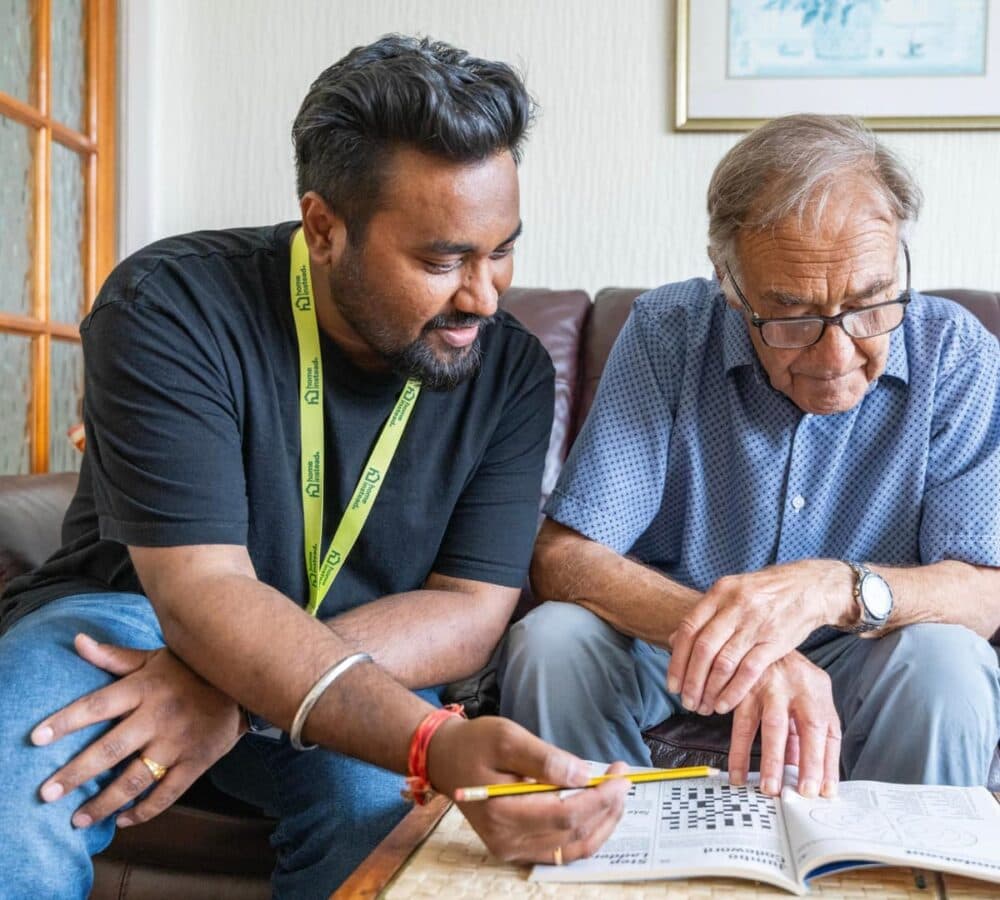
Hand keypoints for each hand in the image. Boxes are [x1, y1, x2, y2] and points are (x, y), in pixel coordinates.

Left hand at [31, 634, 245, 828]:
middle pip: (111, 750)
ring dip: (104, 802)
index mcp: (145, 688)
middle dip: (76, 773)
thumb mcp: (154, 658)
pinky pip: (168, 793)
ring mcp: (179, 742)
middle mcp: (159, 716)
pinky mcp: (197, 761)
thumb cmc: (190, 670)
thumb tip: (77, 640)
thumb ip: (114, 657)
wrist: (244, 680)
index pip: (98, 705)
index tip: (36, 738)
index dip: (67, 721)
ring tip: (78, 819)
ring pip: (136, 778)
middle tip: (47, 793)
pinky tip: (123, 819)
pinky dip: (144, 810)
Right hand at [427, 716, 628, 863]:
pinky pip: (561, 850)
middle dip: (606, 806)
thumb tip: (582, 774)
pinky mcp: (517, 849)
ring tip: (617, 794)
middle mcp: (507, 840)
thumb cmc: (475, 743)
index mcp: (501, 812)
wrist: (446, 759)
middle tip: (623, 778)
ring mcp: (512, 849)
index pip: (564, 814)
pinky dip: (586, 833)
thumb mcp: (507, 737)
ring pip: (572, 848)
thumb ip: (544, 758)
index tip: (619, 775)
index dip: (598, 798)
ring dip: (602, 823)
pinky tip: (599, 811)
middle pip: (572, 834)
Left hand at [667, 560, 851, 715]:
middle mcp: (735, 606)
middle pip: (703, 649)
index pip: (688, 629)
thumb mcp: (731, 592)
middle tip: (686, 701)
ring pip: (724, 662)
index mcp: (720, 593)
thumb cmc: (764, 593)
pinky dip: (733, 691)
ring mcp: (755, 623)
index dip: (677, 660)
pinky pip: (748, 670)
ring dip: (710, 689)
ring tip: (703, 707)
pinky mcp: (775, 641)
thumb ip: (705, 615)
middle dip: (691, 680)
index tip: (672, 684)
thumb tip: (672, 639)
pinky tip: (724, 704)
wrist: (808, 587)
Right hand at [727, 651, 840, 797]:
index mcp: (816, 689)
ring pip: (773, 726)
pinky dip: (738, 750)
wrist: (753, 635)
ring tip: (769, 787)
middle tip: (803, 791)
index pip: (828, 730)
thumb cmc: (784, 673)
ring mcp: (769, 685)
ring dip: (771, 760)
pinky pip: (740, 724)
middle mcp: (796, 685)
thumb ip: (808, 730)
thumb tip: (808, 772)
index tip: (823, 790)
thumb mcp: (804, 694)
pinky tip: (738, 771)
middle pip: (808, 727)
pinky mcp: (742, 687)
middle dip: (807, 762)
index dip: (827, 762)